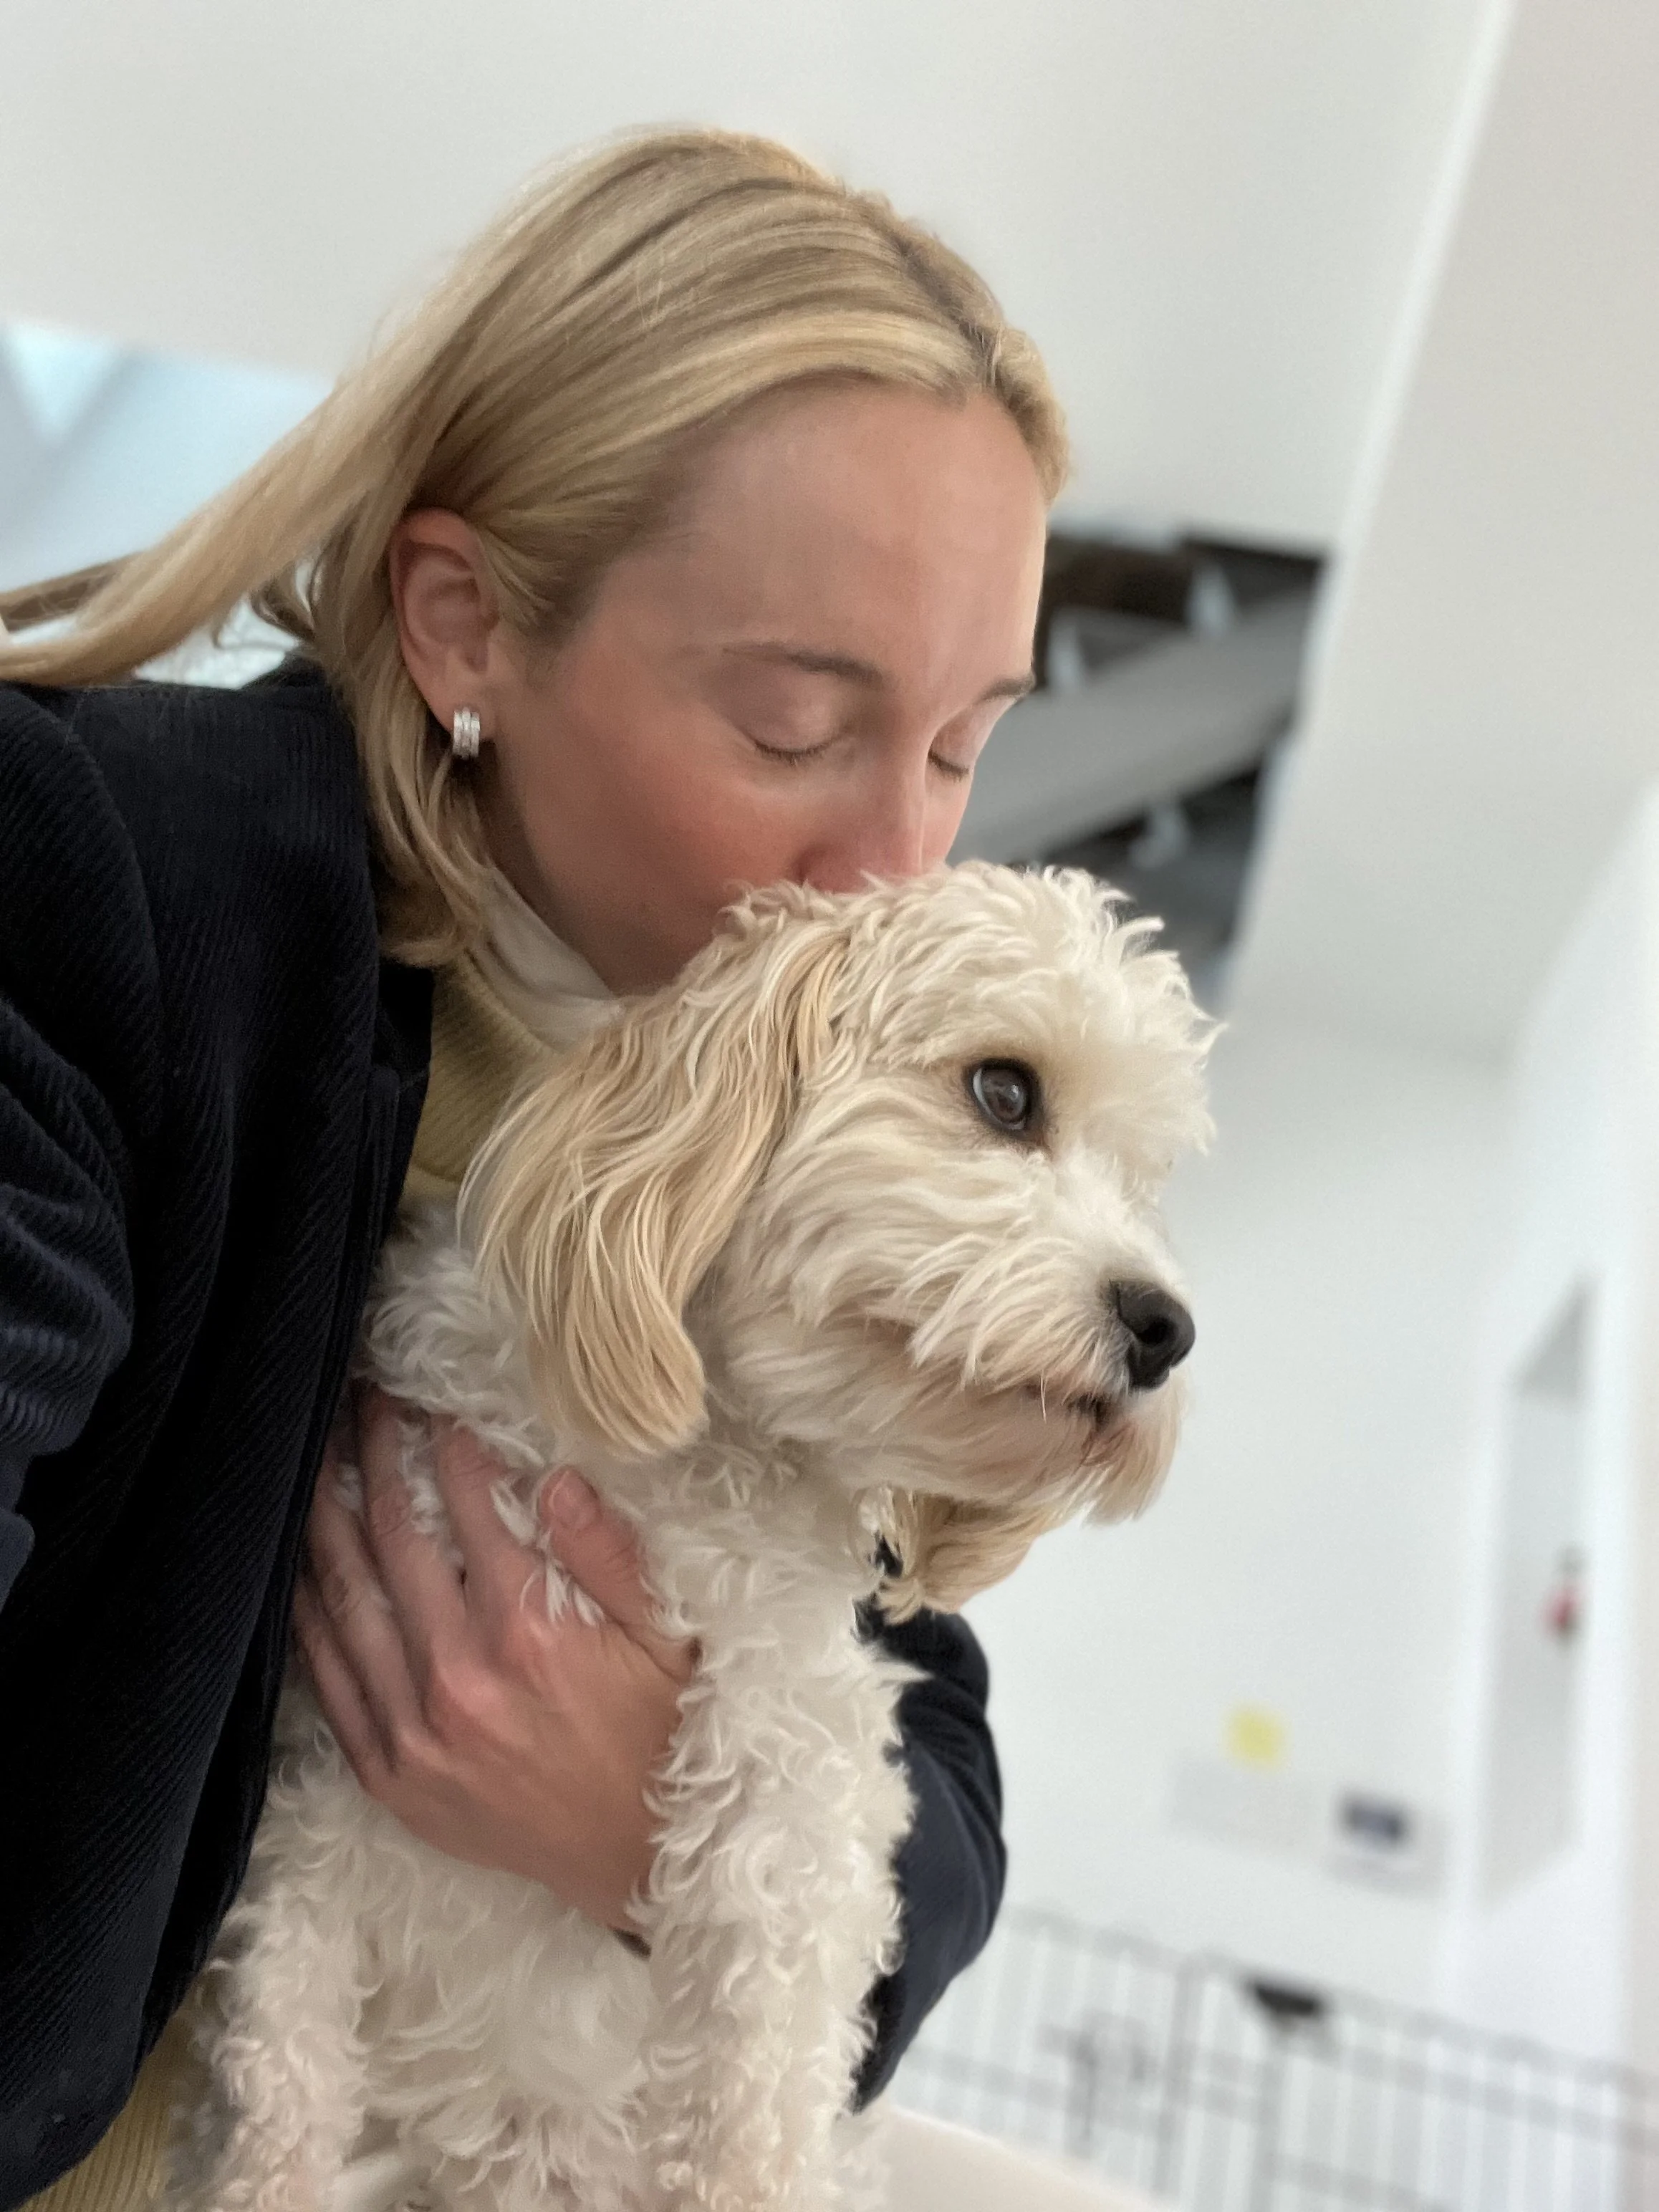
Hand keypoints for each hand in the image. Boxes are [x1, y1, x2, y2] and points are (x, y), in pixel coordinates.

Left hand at [293, 1385, 695, 1928]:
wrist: (638, 1859)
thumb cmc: (660, 1735)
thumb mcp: (669, 1638)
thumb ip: (611, 1553)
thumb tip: (556, 1477)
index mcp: (529, 1629)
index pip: (466, 1502)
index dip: (442, 1439)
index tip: (428, 1399)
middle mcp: (458, 1674)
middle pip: (391, 1534)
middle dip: (370, 1455)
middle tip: (359, 1405)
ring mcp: (412, 1727)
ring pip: (343, 1596)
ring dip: (324, 1516)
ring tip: (314, 1458)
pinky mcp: (387, 1772)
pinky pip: (326, 1676)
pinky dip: (307, 1611)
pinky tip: (300, 1564)